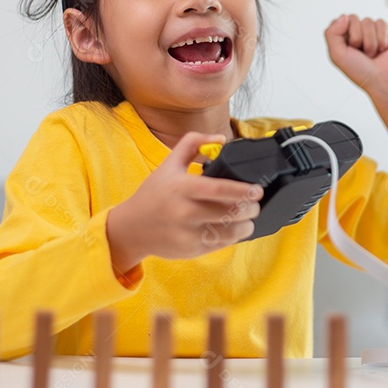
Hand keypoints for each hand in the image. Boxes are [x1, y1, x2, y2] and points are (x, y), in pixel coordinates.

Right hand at [106, 132, 262, 272]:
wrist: (130, 228)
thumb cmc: (153, 194)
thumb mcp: (168, 164)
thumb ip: (193, 143)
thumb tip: (222, 138)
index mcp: (181, 188)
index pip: (219, 189)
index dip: (243, 190)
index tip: (257, 190)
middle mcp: (184, 212)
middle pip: (229, 212)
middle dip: (250, 209)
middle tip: (255, 204)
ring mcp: (188, 233)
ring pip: (229, 232)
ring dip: (246, 225)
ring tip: (249, 218)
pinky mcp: (191, 250)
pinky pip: (220, 244)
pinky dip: (233, 237)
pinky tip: (235, 229)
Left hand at [324, 14, 387, 99]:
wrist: (384, 81)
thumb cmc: (360, 71)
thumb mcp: (337, 55)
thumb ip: (332, 33)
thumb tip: (344, 16)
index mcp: (342, 36)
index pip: (339, 21)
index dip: (345, 35)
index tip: (349, 50)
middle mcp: (355, 31)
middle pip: (353, 18)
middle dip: (357, 38)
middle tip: (362, 54)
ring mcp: (370, 30)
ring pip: (368, 21)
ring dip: (370, 42)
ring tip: (373, 54)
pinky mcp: (385, 30)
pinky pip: (381, 23)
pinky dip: (382, 39)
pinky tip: (383, 49)